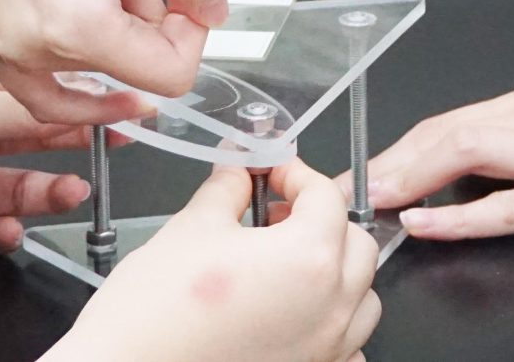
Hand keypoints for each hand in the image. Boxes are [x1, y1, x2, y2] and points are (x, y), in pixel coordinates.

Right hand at [0, 0, 233, 122]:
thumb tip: (211, 11)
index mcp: (74, 25)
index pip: (171, 76)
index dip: (193, 29)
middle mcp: (25, 49)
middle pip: (127, 67)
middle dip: (143, 14)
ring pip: (87, 63)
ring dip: (104, 18)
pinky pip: (39, 75)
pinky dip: (70, 43)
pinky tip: (81, 1)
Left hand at [0, 55, 128, 275]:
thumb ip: (20, 111)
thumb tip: (84, 99)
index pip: (37, 87)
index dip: (82, 94)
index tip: (127, 100)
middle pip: (36, 136)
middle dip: (79, 140)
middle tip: (121, 144)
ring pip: (19, 188)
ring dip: (49, 190)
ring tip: (72, 192)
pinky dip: (9, 235)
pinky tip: (16, 231)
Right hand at [52, 162, 379, 361]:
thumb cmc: (152, 317)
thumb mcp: (190, 229)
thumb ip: (227, 189)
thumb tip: (239, 169)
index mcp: (308, 259)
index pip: (326, 197)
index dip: (295, 175)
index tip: (271, 173)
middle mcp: (331, 309)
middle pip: (356, 244)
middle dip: (321, 220)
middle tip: (275, 214)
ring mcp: (325, 351)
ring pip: (361, 298)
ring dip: (335, 272)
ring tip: (287, 264)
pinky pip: (347, 347)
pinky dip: (332, 326)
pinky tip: (295, 318)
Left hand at [367, 76, 513, 239]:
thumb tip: (510, 151)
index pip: (458, 118)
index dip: (406, 144)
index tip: (368, 170)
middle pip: (446, 130)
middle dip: (389, 160)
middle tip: (342, 190)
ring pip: (463, 153)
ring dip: (406, 177)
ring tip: (363, 203)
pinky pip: (508, 206)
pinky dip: (457, 214)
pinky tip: (424, 223)